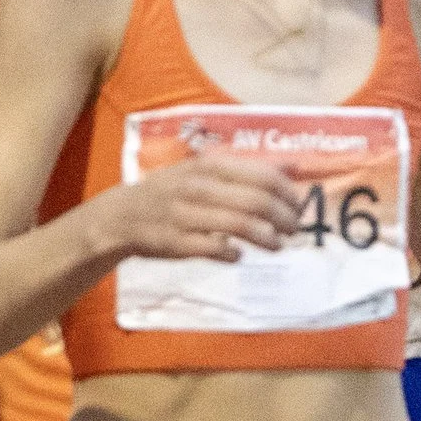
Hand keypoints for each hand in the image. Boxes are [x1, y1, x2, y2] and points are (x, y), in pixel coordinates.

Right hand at [107, 153, 302, 261]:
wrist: (123, 215)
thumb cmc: (172, 191)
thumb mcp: (205, 171)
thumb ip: (247, 170)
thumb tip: (294, 167)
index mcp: (209, 165)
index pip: (262, 176)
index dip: (288, 194)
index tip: (298, 206)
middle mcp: (199, 187)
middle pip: (257, 202)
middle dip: (283, 218)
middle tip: (294, 230)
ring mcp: (187, 215)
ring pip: (240, 225)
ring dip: (267, 238)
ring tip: (277, 245)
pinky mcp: (177, 242)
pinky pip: (215, 248)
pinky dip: (233, 253)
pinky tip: (238, 255)